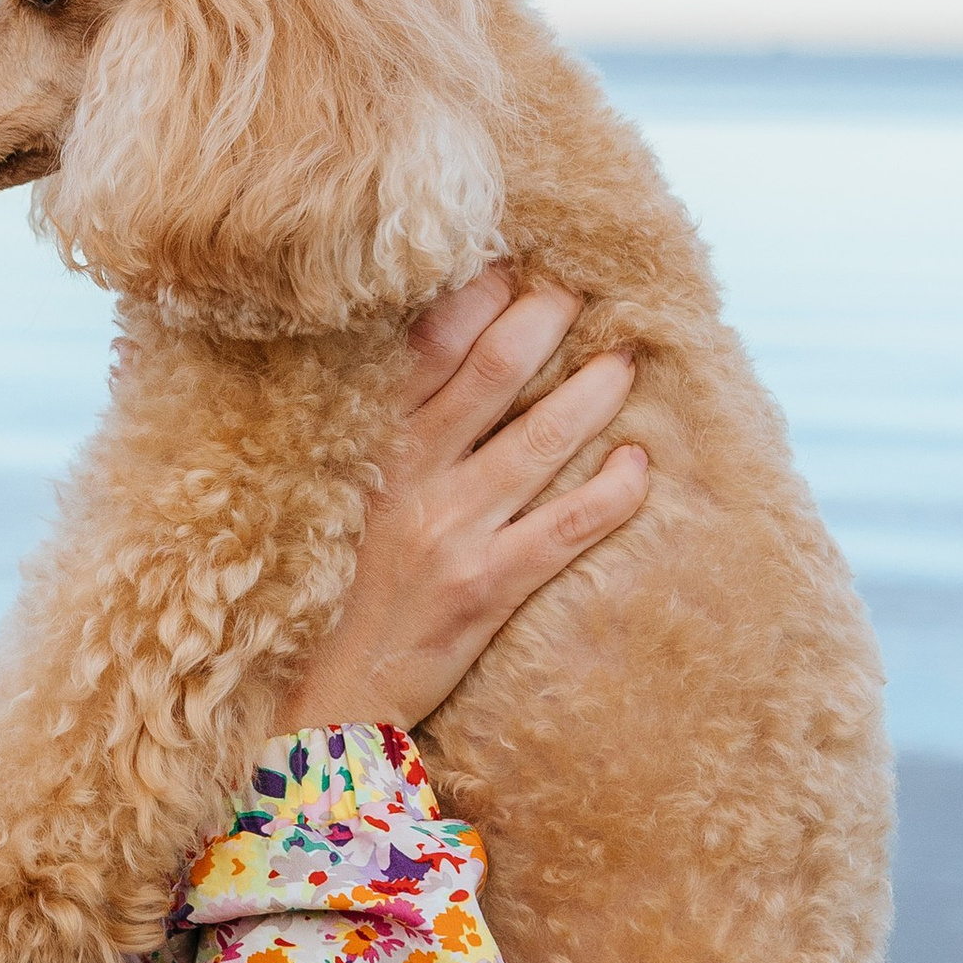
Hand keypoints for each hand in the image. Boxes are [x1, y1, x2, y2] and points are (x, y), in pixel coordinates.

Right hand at [273, 275, 649, 737]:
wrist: (323, 698)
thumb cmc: (334, 590)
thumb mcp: (336, 496)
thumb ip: (380, 434)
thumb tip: (431, 364)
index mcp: (368, 444)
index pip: (429, 343)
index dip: (481, 294)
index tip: (519, 264)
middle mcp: (407, 475)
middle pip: (493, 371)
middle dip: (548, 320)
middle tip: (587, 293)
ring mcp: (448, 531)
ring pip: (539, 441)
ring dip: (593, 394)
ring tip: (626, 362)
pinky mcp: (482, 589)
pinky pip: (562, 530)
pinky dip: (610, 494)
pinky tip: (639, 468)